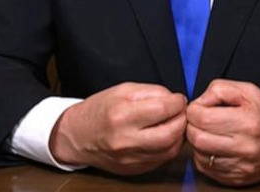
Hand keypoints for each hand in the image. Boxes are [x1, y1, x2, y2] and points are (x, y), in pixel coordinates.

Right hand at [49, 82, 186, 174]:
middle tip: (180, 112)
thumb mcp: (123, 90)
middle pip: (170, 133)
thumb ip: (151, 92)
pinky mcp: (134, 170)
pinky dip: (169, 147)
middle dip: (182, 120)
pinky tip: (163, 136)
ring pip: (170, 149)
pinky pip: (162, 160)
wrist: (78, 136)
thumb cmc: (99, 110)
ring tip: (172, 123)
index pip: (162, 109)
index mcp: (121, 115)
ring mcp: (130, 158)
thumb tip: (174, 99)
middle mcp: (126, 140)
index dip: (177, 102)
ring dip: (178, 135)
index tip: (178, 99)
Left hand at [186, 80, 259, 185]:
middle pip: (196, 137)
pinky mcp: (237, 179)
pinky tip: (215, 147)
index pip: (200, 117)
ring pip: (198, 155)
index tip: (200, 107)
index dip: (194, 109)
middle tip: (202, 120)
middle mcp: (244, 147)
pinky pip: (206, 169)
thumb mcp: (249, 91)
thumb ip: (220, 89)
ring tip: (209, 133)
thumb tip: (198, 102)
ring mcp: (241, 166)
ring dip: (197, 142)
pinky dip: (204, 157)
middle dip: (192, 126)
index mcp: (247, 122)